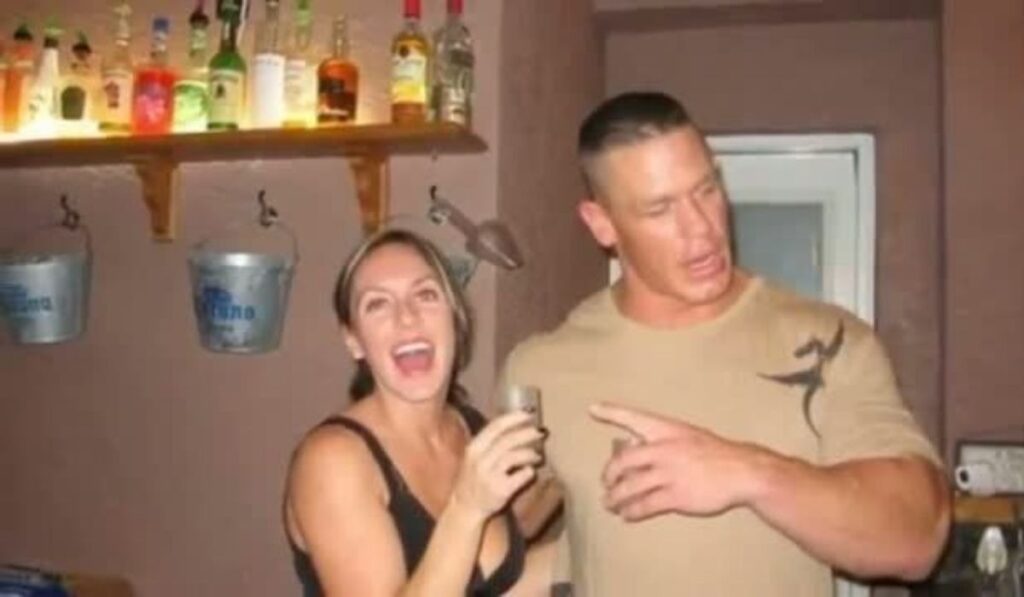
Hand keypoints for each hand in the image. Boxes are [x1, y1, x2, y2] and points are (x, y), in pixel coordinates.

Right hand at [449, 411, 544, 521]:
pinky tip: (530, 472)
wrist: (465, 507)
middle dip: (526, 434)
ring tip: (537, 456)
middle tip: (540, 432)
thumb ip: (491, 442)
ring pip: (514, 457)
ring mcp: (489, 476)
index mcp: (474, 448)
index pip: (495, 427)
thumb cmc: (474, 479)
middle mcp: (479, 460)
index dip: (513, 418)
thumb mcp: (475, 457)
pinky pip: (520, 476)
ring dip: (529, 454)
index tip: (528, 413)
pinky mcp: (500, 490)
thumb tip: (517, 425)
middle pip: (507, 440)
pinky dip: (528, 472)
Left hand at [589, 402, 760, 520]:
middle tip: (606, 482)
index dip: (612, 412)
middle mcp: (664, 449)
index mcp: (667, 430)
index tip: (593, 409)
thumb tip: (631, 447)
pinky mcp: (677, 496)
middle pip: (623, 460)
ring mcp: (669, 473)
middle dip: (609, 474)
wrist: (743, 470)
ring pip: (630, 486)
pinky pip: (646, 505)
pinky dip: (632, 512)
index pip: (634, 417)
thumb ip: (659, 441)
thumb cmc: (714, 452)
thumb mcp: (686, 436)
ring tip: (609, 504)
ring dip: (616, 497)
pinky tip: (627, 515)